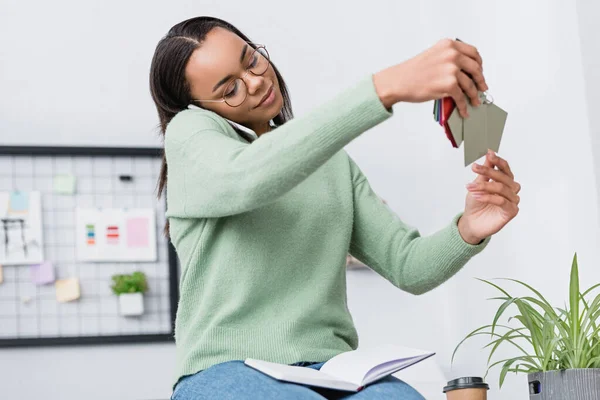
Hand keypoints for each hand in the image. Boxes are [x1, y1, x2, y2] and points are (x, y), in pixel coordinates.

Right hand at [373, 38, 487, 115]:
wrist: (398, 81)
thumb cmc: (412, 72)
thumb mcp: (433, 56)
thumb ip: (449, 59)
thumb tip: (465, 73)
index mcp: (448, 45)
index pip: (473, 52)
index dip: (479, 63)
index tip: (480, 71)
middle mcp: (452, 54)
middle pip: (475, 68)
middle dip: (480, 80)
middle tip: (482, 88)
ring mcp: (451, 69)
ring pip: (470, 84)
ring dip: (474, 95)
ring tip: (475, 102)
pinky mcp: (449, 84)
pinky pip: (461, 97)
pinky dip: (464, 106)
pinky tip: (464, 110)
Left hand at [458, 150, 520, 243]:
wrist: (471, 223)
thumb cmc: (476, 204)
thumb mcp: (478, 184)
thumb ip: (485, 171)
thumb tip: (489, 154)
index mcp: (505, 182)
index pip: (505, 169)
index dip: (498, 161)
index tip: (489, 154)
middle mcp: (511, 190)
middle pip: (504, 177)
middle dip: (488, 171)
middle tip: (475, 168)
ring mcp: (513, 201)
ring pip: (501, 188)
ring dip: (484, 186)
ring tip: (470, 187)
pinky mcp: (511, 212)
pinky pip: (501, 201)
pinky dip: (488, 197)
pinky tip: (477, 195)